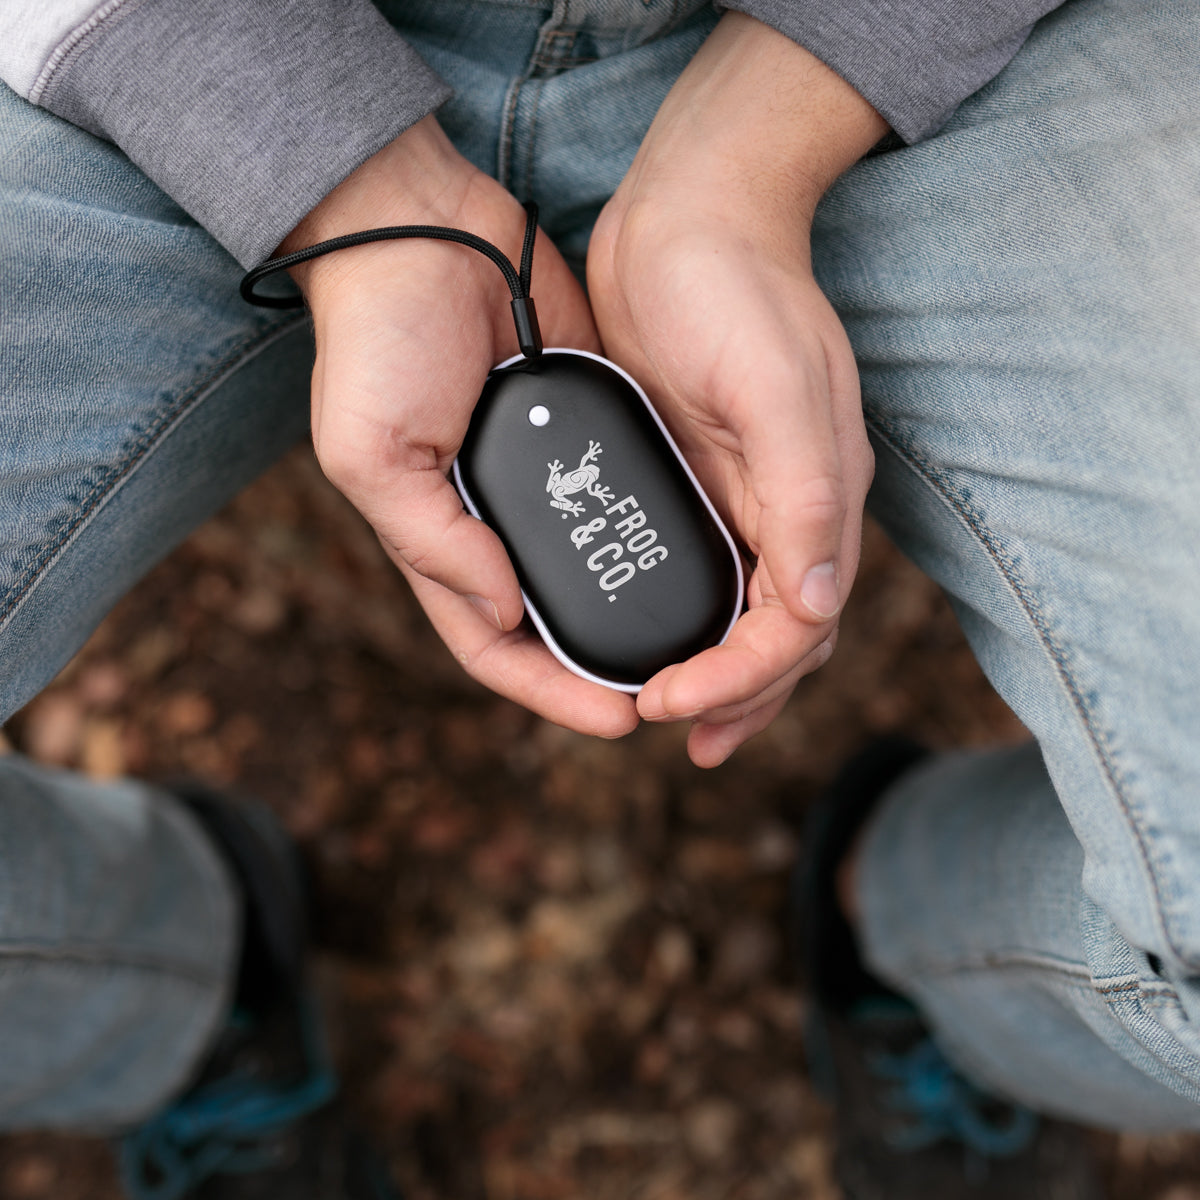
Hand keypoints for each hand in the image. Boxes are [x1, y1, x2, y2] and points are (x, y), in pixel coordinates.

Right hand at [284, 117, 638, 736]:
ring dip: (637, 609)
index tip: (622, 719)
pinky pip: (623, 495)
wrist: (424, 225)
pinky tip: (700, 558)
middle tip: (675, 694)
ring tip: (701, 644)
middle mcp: (495, 523)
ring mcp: (545, 481)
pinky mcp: (588, 431)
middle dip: (604, 668)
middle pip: (555, 622)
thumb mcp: (373, 453)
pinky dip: (652, 533)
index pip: (496, 645)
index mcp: (440, 540)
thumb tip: (504, 609)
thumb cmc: (378, 340)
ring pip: (596, 568)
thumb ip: (433, 540)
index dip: (553, 691)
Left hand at [588, 14, 887, 765]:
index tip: (677, 703)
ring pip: (738, 612)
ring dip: (713, 675)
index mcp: (817, 499)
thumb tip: (815, 604)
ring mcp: (739, 494)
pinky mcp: (692, 474)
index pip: (796, 625)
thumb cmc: (736, 286)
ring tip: (669, 717)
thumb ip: (803, 496)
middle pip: (774, 636)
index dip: (744, 680)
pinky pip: (696, 566)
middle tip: (671, 728)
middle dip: (731, 696)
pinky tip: (645, 634)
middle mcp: (784, 508)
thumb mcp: (775, 388)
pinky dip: (679, 616)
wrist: (686, 212)